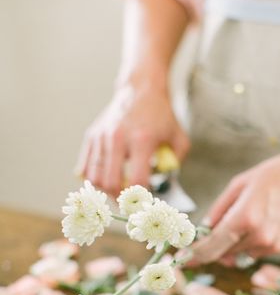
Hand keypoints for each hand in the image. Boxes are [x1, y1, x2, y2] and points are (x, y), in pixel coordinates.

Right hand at [76, 78, 189, 195]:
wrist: (140, 90)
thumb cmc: (161, 116)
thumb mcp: (179, 138)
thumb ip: (175, 163)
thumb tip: (164, 184)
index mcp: (142, 140)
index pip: (137, 180)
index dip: (141, 197)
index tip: (146, 201)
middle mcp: (118, 138)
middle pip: (111, 183)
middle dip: (120, 200)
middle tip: (129, 204)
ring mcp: (102, 137)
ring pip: (95, 178)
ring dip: (106, 191)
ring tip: (118, 192)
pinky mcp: (92, 136)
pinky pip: (85, 167)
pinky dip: (93, 179)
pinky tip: (106, 179)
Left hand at [189, 143, 279, 264]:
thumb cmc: (278, 174)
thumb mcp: (240, 184)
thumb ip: (218, 210)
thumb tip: (204, 231)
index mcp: (245, 217)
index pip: (211, 246)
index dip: (193, 255)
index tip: (181, 260)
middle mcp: (259, 236)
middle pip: (222, 253)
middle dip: (211, 247)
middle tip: (205, 235)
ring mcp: (272, 245)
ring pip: (238, 254)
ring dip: (231, 244)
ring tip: (243, 218)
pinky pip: (254, 251)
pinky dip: (248, 242)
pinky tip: (259, 222)